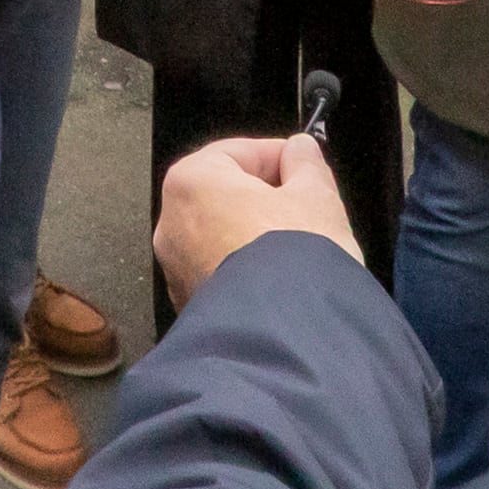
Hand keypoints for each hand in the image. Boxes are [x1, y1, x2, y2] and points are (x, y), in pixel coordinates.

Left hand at [155, 135, 358, 308]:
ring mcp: (177, 270)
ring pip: (224, 237)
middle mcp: (172, 223)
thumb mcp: (316, 197)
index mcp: (192, 182)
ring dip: (259, 236)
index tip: (306, 165)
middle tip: (308, 207)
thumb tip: (301, 150)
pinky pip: (223, 274)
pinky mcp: (192, 306)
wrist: (286, 338)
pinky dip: (250, 271)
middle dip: (269, 199)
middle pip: (227, 195)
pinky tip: (285, 280)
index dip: (280, 156)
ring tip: (302, 248)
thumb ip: (306, 164)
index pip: (239, 151)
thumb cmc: (294, 261)